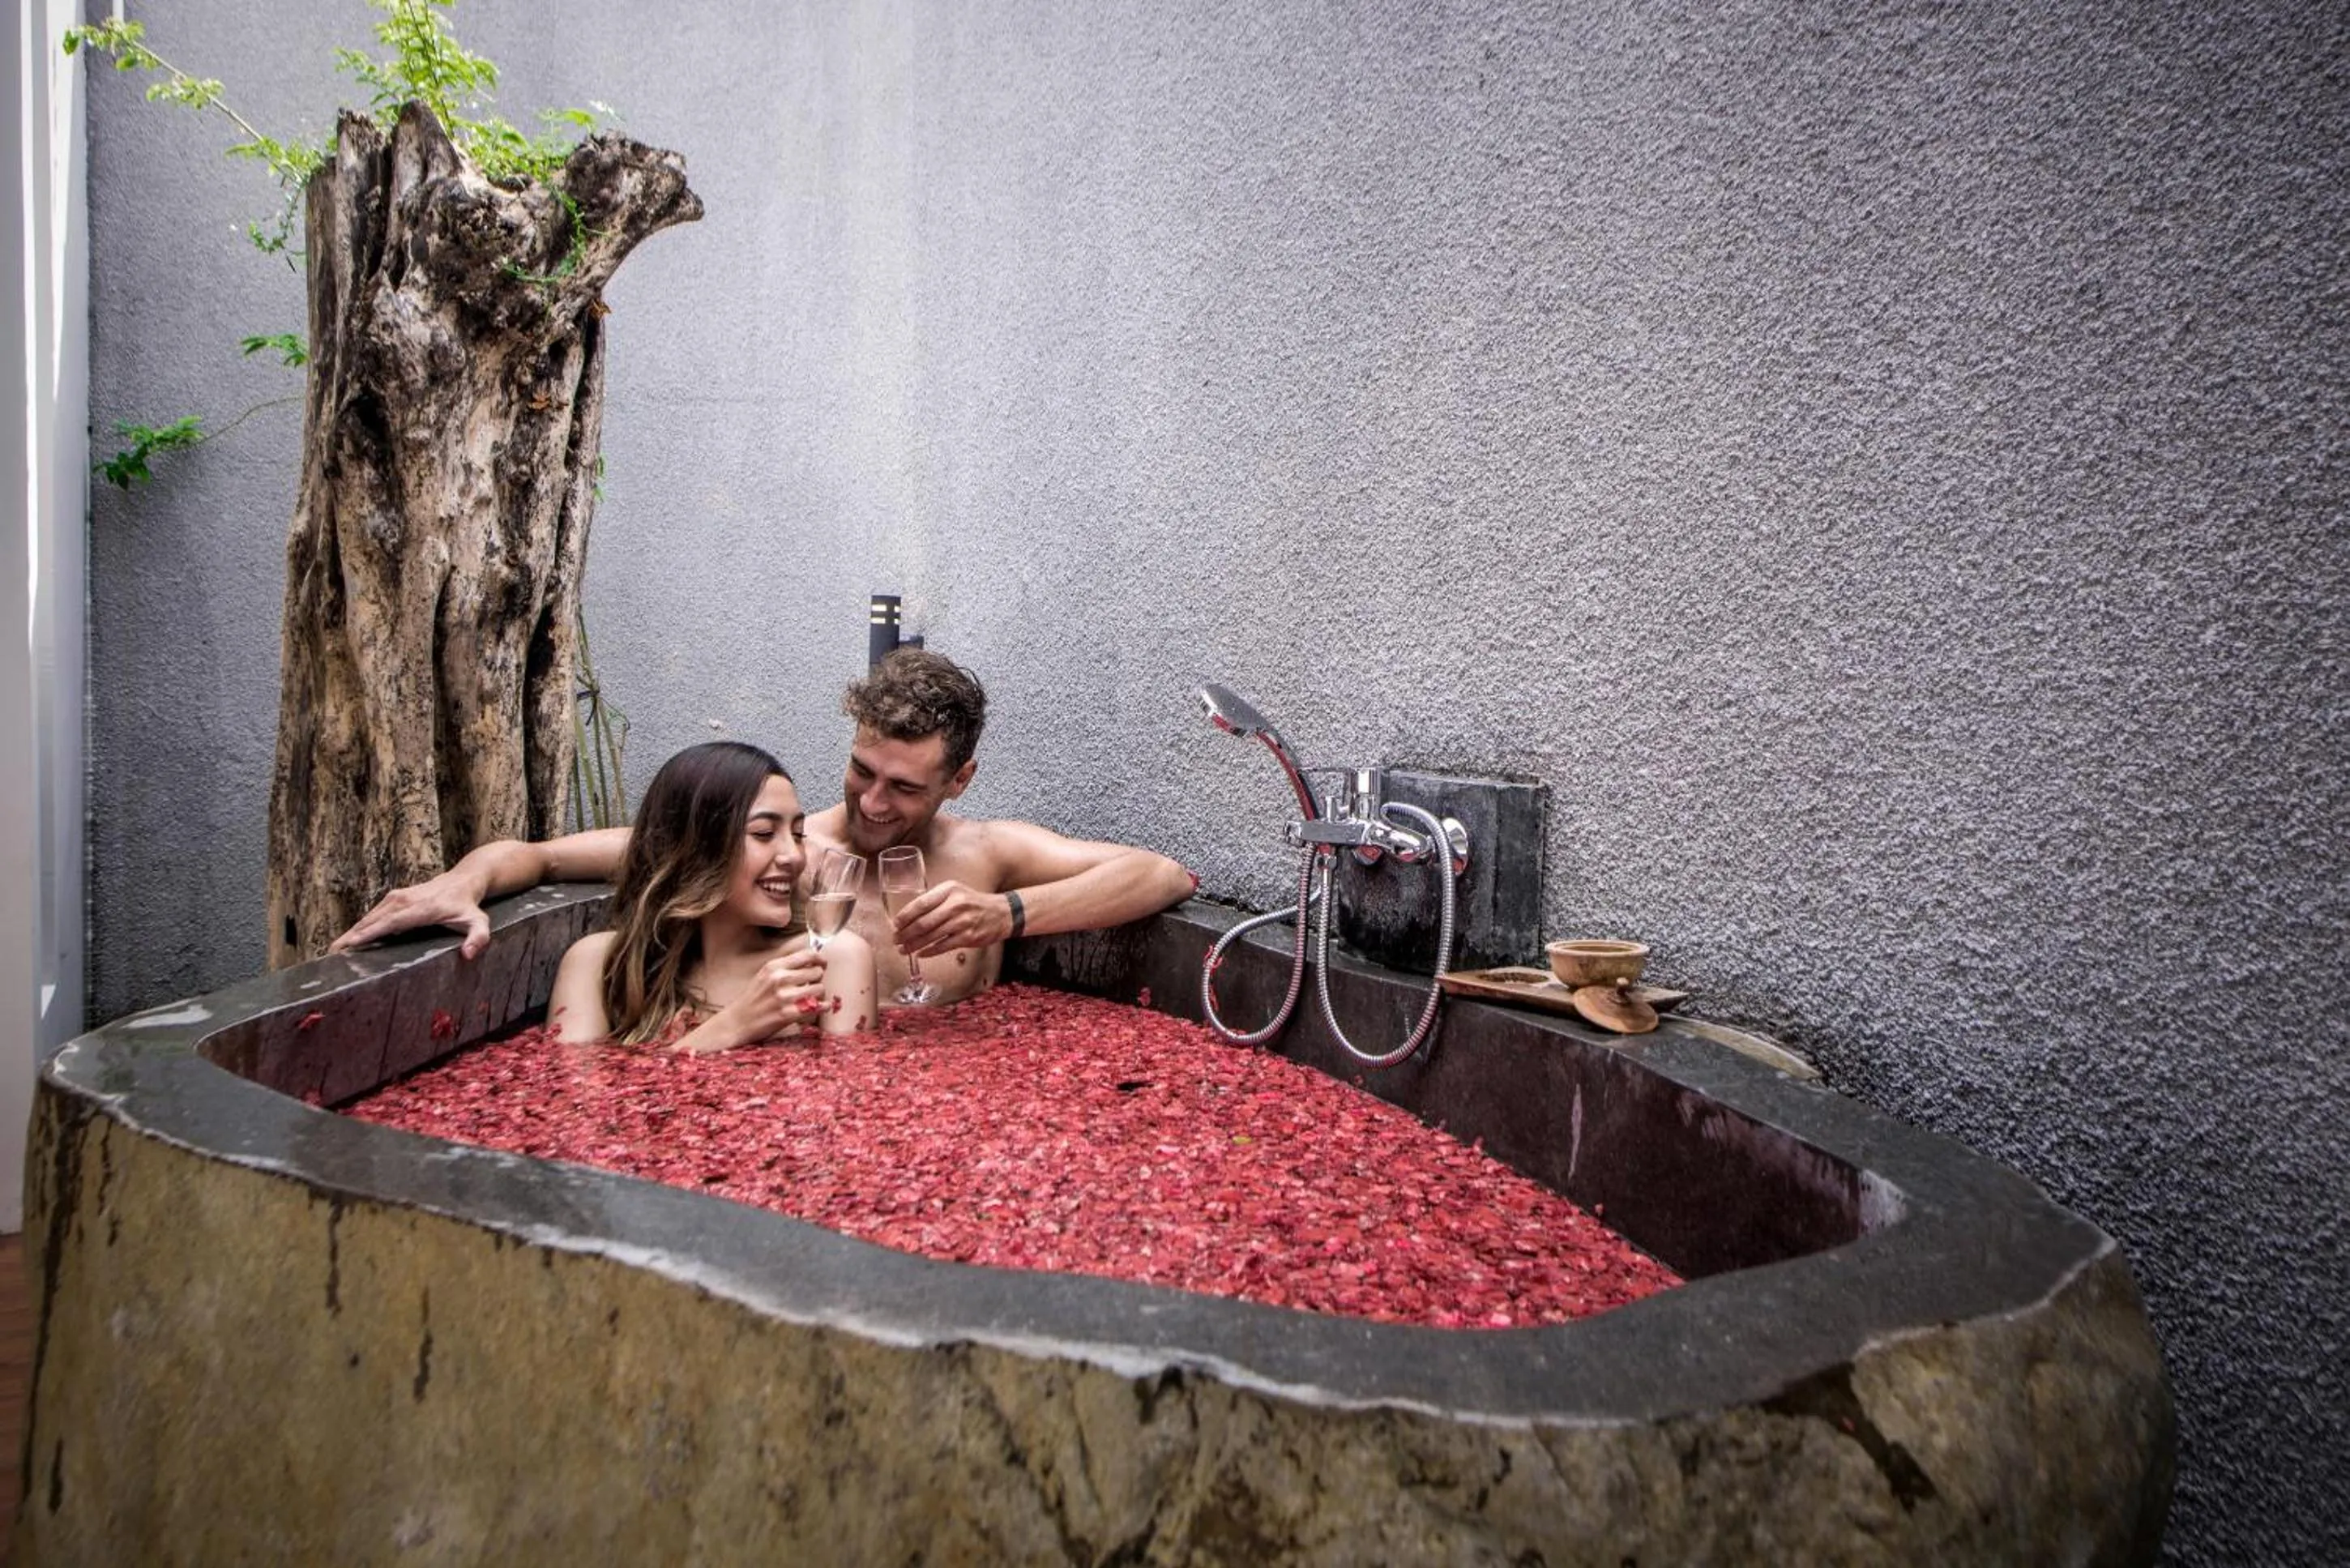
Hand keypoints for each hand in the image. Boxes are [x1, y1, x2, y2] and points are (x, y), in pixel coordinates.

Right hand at [329, 872, 492, 958]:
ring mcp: (396, 897)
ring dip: (352, 932)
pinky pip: (373, 915)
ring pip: (369, 917)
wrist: (463, 880)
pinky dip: (360, 927)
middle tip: (333, 955)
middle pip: (373, 920)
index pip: (392, 922)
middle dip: (352, 937)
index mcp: (421, 909)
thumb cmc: (468, 905)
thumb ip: (478, 937)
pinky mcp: (392, 898)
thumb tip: (468, 953)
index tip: (351, 945)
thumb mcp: (478, 922)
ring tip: (334, 950)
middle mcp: (404, 900)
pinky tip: (349, 940)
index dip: (371, 933)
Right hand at [685, 948, 828, 1052]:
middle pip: (816, 971)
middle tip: (812, 984)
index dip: (819, 959)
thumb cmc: (753, 999)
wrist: (737, 1022)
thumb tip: (812, 960)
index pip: (808, 954)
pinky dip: (823, 1006)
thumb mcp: (764, 975)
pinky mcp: (789, 1014)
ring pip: (819, 988)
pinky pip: (818, 1006)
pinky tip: (821, 1006)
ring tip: (811, 997)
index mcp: (774, 966)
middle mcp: (780, 979)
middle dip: (818, 978)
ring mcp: (785, 997)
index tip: (822, 964)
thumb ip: (785, 966)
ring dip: (818, 994)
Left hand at [891, 880, 1015, 958]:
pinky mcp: (968, 937)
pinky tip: (921, 954)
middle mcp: (955, 904)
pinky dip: (929, 951)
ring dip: (914, 944)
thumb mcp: (954, 892)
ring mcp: (962, 921)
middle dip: (905, 933)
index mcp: (949, 890)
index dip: (905, 916)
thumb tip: (908, 916)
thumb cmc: (973, 903)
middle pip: (923, 922)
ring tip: (903, 949)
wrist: (1000, 913)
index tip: (895, 924)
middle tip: (896, 939)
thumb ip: (934, 900)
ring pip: (931, 936)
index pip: (920, 903)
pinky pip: (943, 946)